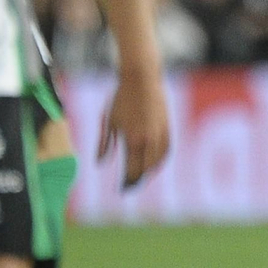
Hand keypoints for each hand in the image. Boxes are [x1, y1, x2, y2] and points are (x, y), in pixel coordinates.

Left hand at [97, 64, 170, 188]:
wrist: (142, 78)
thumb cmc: (121, 98)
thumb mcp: (109, 121)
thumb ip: (105, 144)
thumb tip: (99, 163)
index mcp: (133, 140)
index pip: (132, 171)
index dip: (127, 183)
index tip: (122, 189)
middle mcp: (149, 141)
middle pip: (145, 171)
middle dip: (137, 180)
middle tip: (129, 185)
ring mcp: (161, 135)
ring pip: (157, 163)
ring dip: (149, 172)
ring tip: (140, 175)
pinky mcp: (167, 128)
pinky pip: (166, 151)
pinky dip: (160, 161)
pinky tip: (153, 164)